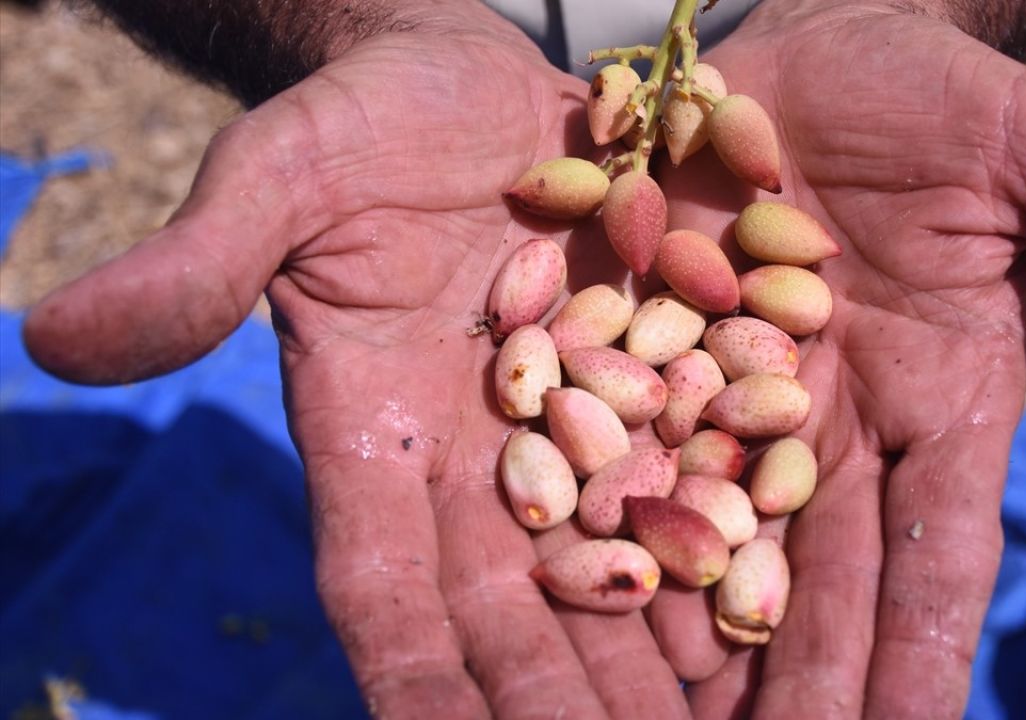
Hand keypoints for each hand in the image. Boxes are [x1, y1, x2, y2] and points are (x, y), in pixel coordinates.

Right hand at [22, 17, 692, 719]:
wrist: (465, 81)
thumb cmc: (356, 122)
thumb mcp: (279, 178)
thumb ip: (199, 263)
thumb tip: (54, 337)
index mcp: (375, 433)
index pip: (386, 592)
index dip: (414, 685)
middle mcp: (481, 455)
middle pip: (518, 610)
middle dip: (564, 701)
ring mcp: (581, 422)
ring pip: (619, 565)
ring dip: (657, 660)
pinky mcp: (665, 371)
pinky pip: (704, 472)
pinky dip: (735, 545)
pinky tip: (776, 612)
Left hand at [648, 4, 1025, 716]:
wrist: (811, 53)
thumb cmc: (935, 97)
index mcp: (945, 397)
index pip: (940, 548)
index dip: (925, 647)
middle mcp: (838, 421)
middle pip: (824, 575)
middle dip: (804, 680)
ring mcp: (737, 392)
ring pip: (720, 538)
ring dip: (702, 640)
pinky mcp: (647, 346)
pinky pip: (629, 449)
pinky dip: (613, 525)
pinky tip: (587, 601)